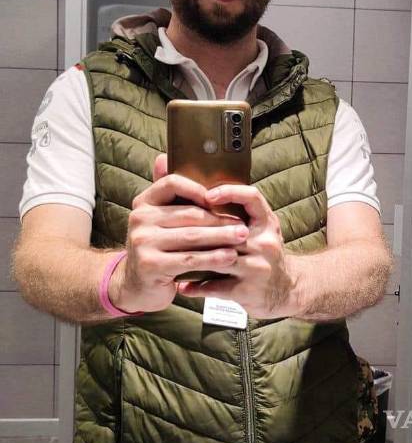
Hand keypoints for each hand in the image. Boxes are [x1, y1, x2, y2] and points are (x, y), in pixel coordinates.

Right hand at [109, 154, 247, 312]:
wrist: (136, 285)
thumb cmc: (157, 247)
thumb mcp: (159, 219)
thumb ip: (167, 193)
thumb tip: (165, 156)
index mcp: (144, 202)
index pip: (172, 184)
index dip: (197, 189)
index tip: (218, 198)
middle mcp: (140, 219)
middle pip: (189, 214)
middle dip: (220, 219)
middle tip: (243, 224)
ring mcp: (142, 242)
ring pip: (193, 236)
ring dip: (222, 237)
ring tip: (242, 238)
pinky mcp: (151, 265)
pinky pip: (190, 258)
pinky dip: (213, 258)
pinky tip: (229, 257)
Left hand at [177, 184, 298, 318]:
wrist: (286, 290)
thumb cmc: (264, 253)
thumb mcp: (262, 228)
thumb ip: (242, 210)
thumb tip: (207, 188)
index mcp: (267, 223)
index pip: (252, 197)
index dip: (229, 192)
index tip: (207, 195)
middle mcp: (266, 242)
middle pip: (228, 231)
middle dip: (200, 229)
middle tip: (174, 227)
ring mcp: (258, 268)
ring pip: (218, 258)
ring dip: (193, 258)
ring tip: (172, 255)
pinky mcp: (248, 291)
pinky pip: (216, 287)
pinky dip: (197, 287)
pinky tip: (181, 285)